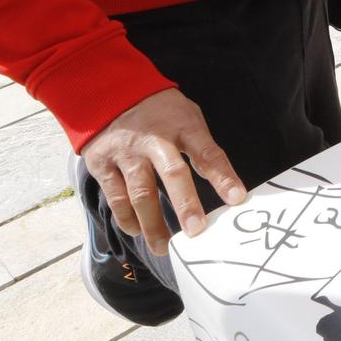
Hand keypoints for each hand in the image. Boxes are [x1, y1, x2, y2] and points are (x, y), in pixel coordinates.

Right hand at [80, 88, 246, 256]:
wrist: (110, 93)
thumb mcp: (187, 118)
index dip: (223, 177)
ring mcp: (127, 153)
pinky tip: (137, 231)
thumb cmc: (160, 112)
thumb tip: (224, 185)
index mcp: (183, 126)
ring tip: (164, 247)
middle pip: (173, 174)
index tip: (238, 199)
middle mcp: (154, 140)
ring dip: (153, 224)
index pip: (209, 153)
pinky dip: (126, 217)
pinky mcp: (103, 164)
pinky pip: (115, 196)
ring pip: (140, 193)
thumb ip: (202, 148)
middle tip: (196, 232)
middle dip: (186, 205)